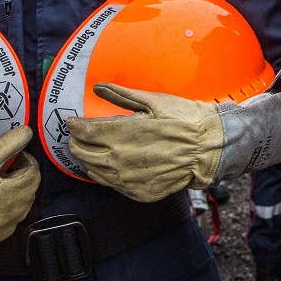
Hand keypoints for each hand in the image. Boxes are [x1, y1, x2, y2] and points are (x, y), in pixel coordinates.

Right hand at [0, 126, 40, 253]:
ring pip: (15, 211)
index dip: (25, 161)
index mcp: (16, 195)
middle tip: (0, 171)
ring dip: (9, 198)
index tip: (14, 157)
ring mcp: (0, 233)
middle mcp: (13, 217)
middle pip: (27, 193)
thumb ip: (7, 144)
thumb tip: (26, 133)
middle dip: (18, 179)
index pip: (34, 173)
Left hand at [66, 84, 222, 202]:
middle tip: (76, 136)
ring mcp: (127, 178)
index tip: (72, 122)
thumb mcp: (153, 101)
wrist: (208, 148)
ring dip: (86, 159)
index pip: (84, 131)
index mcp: (121, 133)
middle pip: (82, 152)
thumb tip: (98, 88)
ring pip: (93, 170)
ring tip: (87, 151)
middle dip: (76, 142)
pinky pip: (109, 184)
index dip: (74, 126)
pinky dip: (102, 174)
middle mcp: (119, 158)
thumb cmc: (183, 121)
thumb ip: (122, 96)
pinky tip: (105, 167)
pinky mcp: (137, 191)